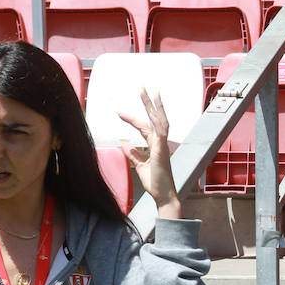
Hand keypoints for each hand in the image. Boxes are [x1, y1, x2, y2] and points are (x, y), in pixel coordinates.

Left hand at [118, 89, 179, 218]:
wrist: (163, 195)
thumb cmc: (155, 183)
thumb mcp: (139, 166)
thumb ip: (132, 153)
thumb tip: (123, 142)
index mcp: (155, 146)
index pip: (144, 127)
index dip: (133, 119)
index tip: (120, 113)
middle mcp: (161, 143)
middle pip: (154, 119)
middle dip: (148, 103)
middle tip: (142, 89)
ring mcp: (163, 146)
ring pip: (160, 121)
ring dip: (154, 107)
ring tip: (149, 93)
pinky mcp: (162, 150)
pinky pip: (160, 132)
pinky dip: (156, 121)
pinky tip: (151, 113)